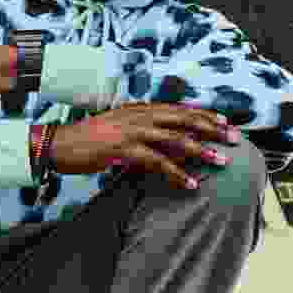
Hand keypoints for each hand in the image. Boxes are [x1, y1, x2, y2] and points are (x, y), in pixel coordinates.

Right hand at [49, 102, 242, 188]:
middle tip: (235, 138)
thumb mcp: (117, 127)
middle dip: (212, 128)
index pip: (178, 109)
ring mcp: (132, 131)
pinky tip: (191, 183)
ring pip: (176, 139)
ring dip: (201, 151)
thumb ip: (140, 129)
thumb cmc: (87, 139)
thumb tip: (162, 140)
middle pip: (184, 119)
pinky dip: (177, 174)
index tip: (224, 121)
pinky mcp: (124, 149)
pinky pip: (158, 163)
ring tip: (221, 161)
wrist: (58, 144)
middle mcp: (139, 115)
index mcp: (138, 109)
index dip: (203, 114)